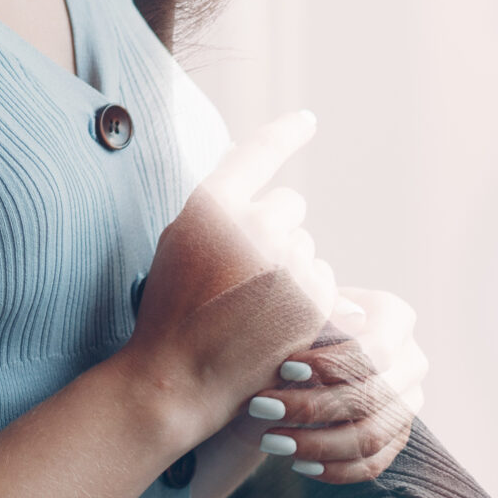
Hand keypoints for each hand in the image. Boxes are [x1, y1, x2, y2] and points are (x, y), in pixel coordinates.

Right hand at [125, 112, 336, 425]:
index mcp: (212, 205)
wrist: (178, 376)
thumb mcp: (178, 242)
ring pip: (309, 249)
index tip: (307, 120)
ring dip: (293, 273)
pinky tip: (278, 328)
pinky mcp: (312, 299)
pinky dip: (311, 304)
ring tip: (254, 310)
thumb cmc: (170, 310)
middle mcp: (252, 224)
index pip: (258, 150)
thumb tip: (249, 168)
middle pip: (288, 207)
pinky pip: (326, 284)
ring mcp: (285, 262)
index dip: (286, 133)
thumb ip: (216, 207)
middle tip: (241, 279)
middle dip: (275, 235)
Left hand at [237, 287, 426, 483]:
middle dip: (312, 407)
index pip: (375, 352)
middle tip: (262, 408)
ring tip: (273, 441)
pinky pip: (373, 464)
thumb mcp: (311, 299)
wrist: (307, 341)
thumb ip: (324, 306)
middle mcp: (411, 362)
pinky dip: (335, 469)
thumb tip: (350, 317)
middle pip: (371, 398)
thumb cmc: (305, 313)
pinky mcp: (397, 435)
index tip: (283, 370)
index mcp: (395, 318)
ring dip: (318, 444)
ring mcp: (408, 402)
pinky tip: (298, 464)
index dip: (331, 364)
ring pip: (371, 436)